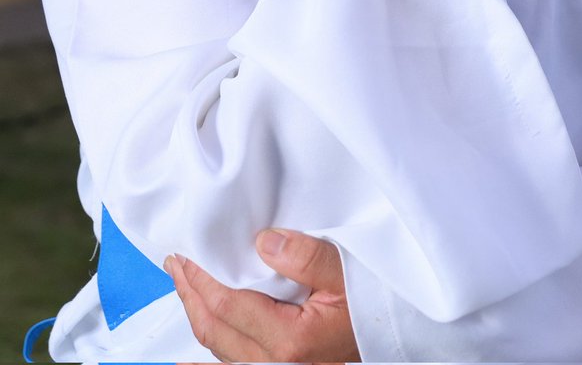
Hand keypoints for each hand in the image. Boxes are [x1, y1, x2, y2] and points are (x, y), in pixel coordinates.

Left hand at [165, 228, 359, 362]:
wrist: (391, 328)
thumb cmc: (370, 301)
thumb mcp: (346, 270)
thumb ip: (306, 256)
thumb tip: (263, 243)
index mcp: (290, 340)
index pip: (228, 305)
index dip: (201, 279)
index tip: (185, 255)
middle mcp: (276, 364)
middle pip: (214, 329)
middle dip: (189, 293)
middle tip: (175, 262)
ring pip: (218, 348)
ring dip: (196, 313)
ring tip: (183, 283)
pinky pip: (231, 364)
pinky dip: (207, 353)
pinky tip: (186, 358)